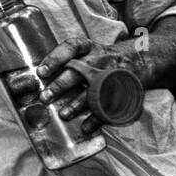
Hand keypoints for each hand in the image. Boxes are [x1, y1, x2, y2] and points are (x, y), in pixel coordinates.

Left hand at [31, 36, 147, 135]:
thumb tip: (34, 80)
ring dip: (77, 104)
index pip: (70, 47)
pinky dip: (97, 118)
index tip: (41, 72)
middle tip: (45, 97)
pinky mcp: (122, 90)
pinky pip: (109, 105)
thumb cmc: (101, 57)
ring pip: (93, 90)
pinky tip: (85, 127)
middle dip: (61, 85)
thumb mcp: (87, 51)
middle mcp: (99, 59)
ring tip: (63, 114)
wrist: (142, 57)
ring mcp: (112, 75)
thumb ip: (65, 61)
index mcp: (88, 47)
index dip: (55, 58)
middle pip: (78, 71)